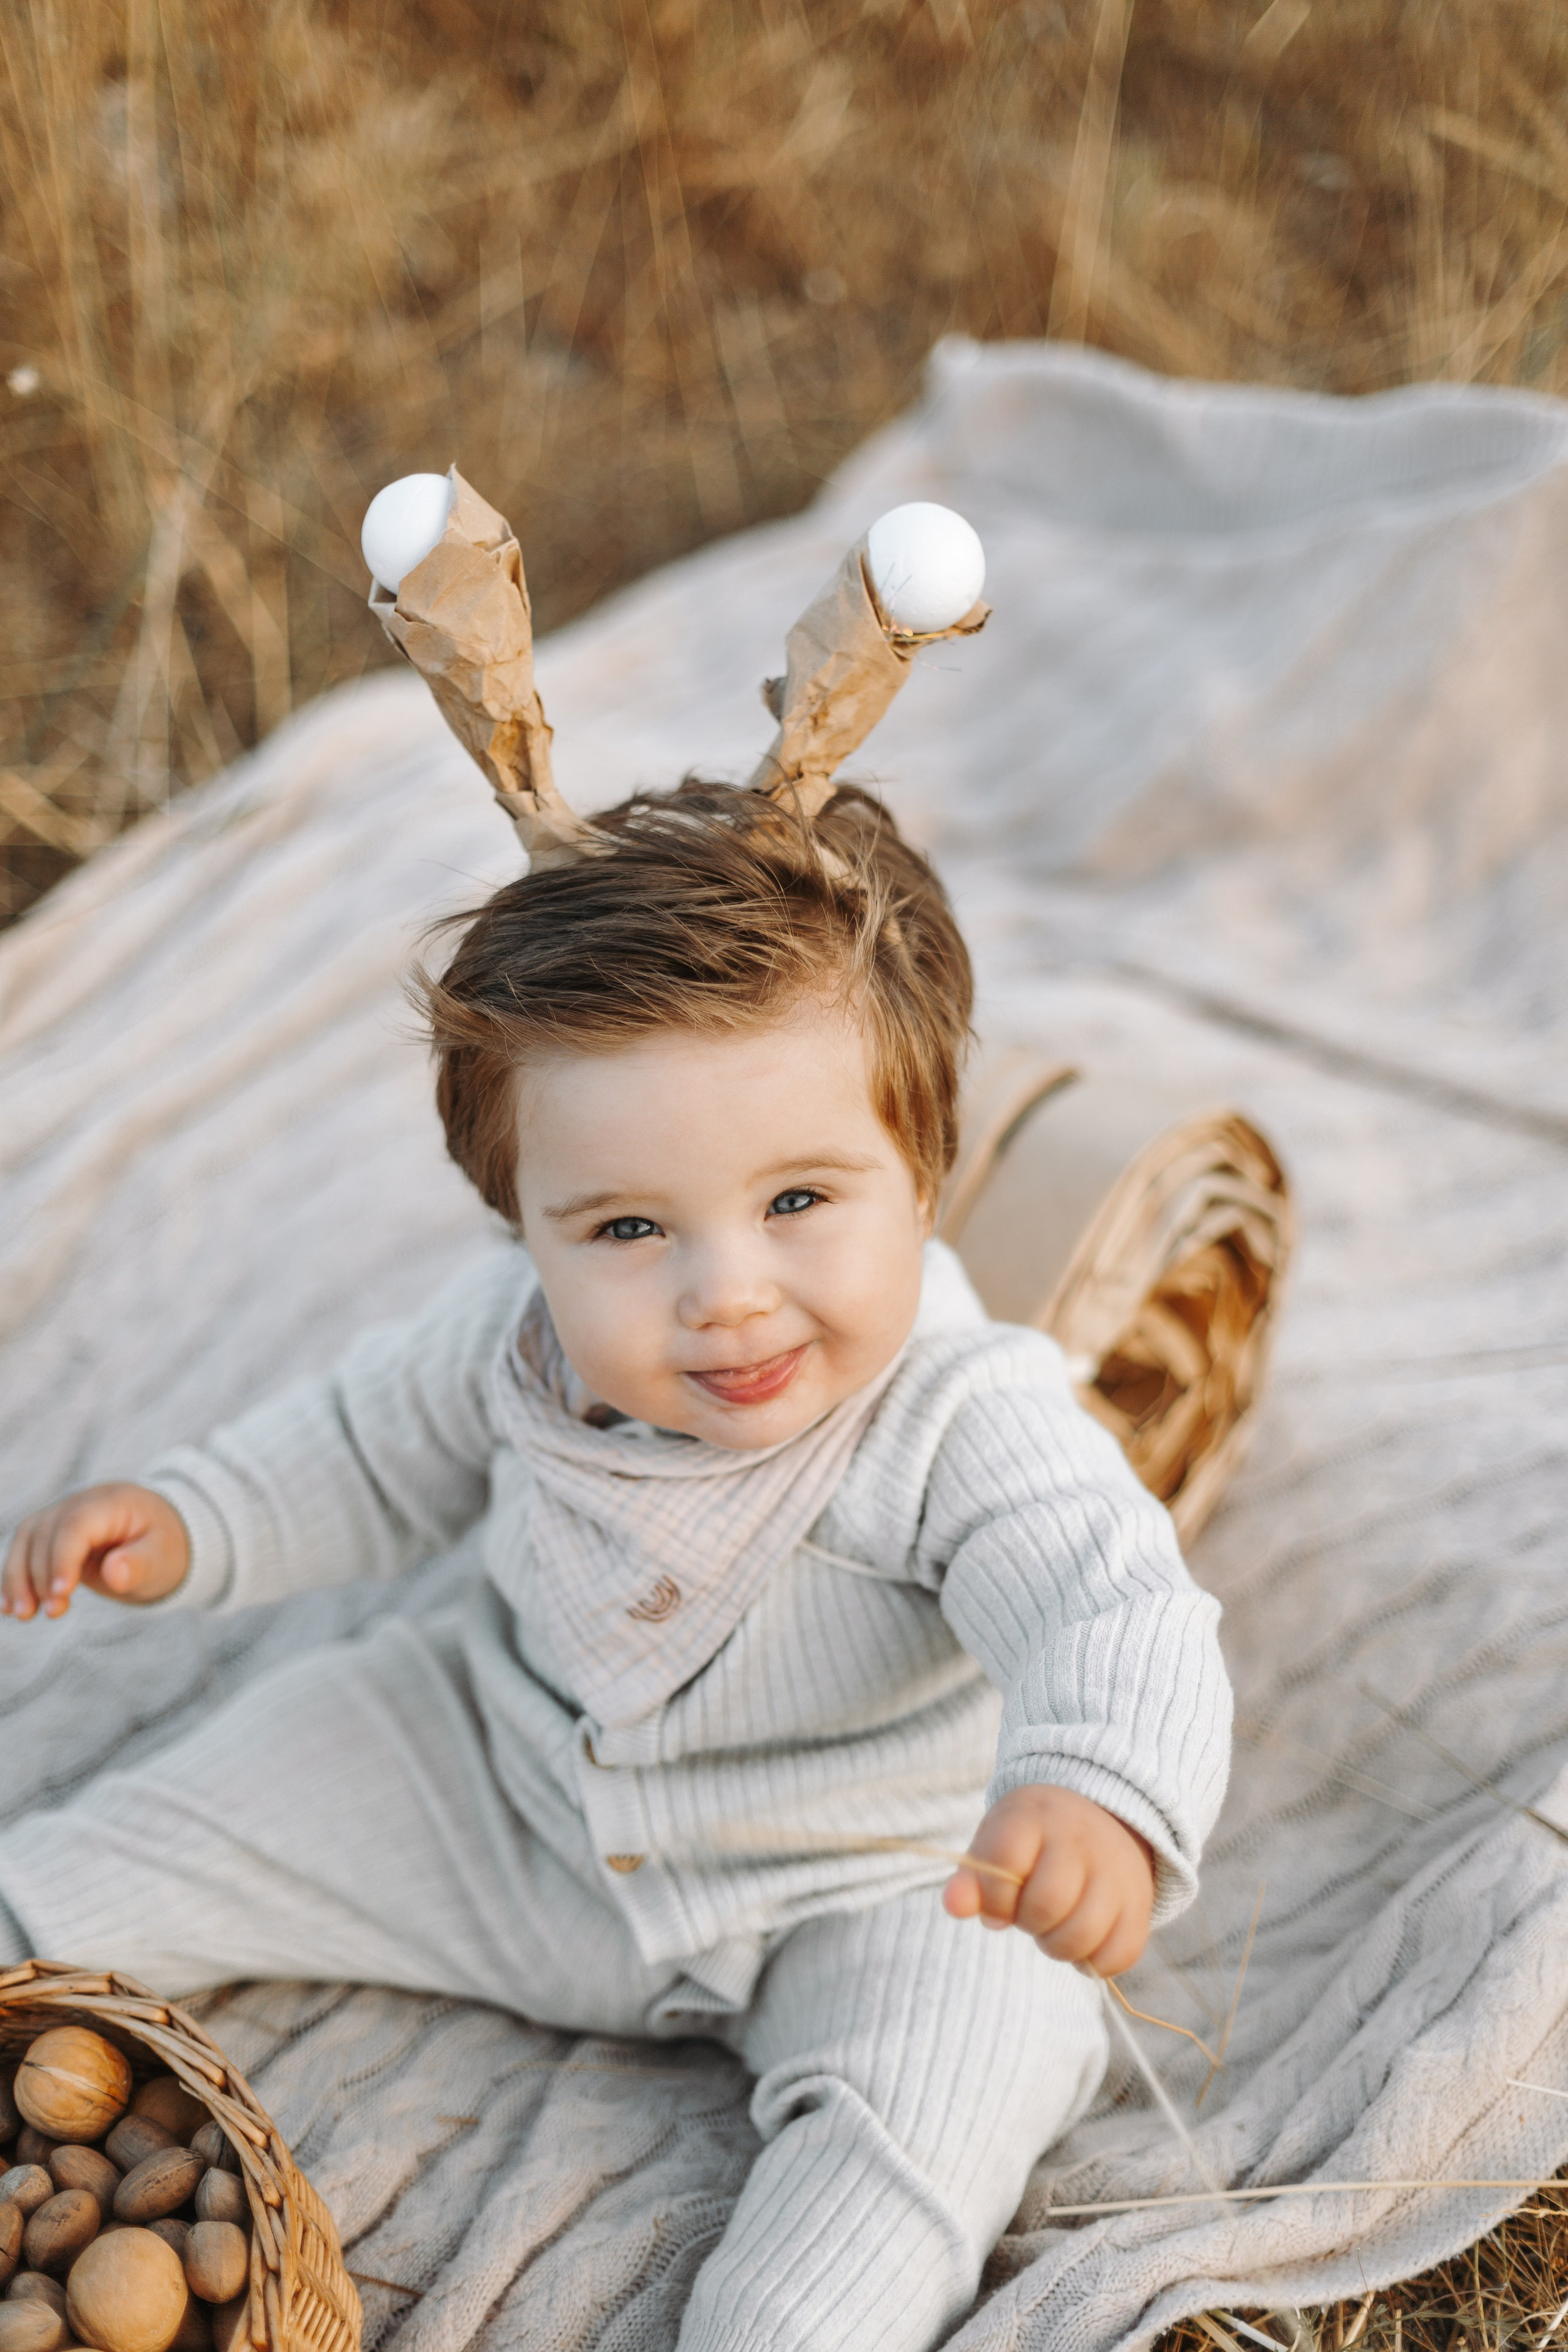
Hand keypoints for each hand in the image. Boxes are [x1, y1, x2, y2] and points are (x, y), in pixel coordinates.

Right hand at [2, 1484, 189, 1619]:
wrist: (158, 1537)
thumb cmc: (163, 1546)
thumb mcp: (162, 1557)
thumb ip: (139, 1564)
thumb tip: (114, 1573)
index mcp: (112, 1502)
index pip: (77, 1525)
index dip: (64, 1558)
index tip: (61, 1593)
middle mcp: (80, 1503)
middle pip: (46, 1534)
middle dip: (41, 1575)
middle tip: (53, 1613)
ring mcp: (62, 1516)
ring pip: (27, 1540)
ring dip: (19, 1578)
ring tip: (23, 1615)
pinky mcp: (51, 1535)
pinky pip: (24, 1551)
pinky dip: (15, 1578)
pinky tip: (9, 1607)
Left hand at [943, 1784, 1154, 1975]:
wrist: (1100, 1817)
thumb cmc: (1033, 1841)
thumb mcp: (997, 1843)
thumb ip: (972, 1878)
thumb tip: (954, 1906)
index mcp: (1034, 1817)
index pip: (1004, 1865)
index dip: (994, 1897)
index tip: (1000, 1899)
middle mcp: (1080, 1839)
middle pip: (1047, 1905)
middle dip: (1029, 1922)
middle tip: (1031, 1912)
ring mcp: (1115, 1872)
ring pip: (1082, 1936)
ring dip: (1058, 1945)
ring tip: (1055, 1925)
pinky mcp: (1140, 1905)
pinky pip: (1117, 1956)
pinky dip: (1094, 1962)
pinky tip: (1084, 1938)